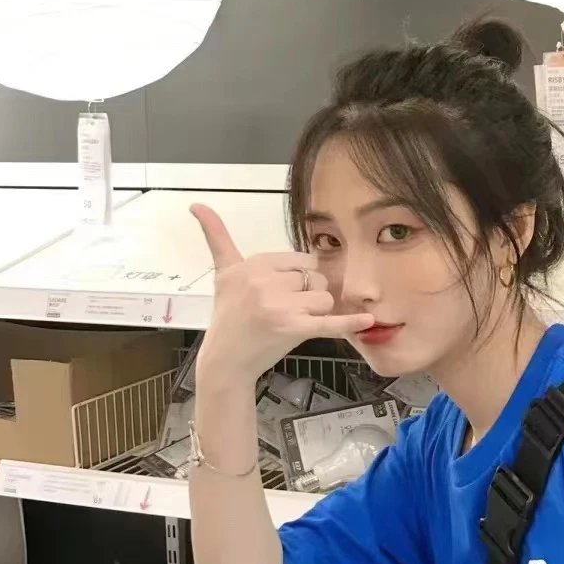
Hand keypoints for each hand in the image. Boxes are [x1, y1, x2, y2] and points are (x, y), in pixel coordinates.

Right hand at [190, 204, 374, 381]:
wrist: (225, 360)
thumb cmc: (228, 315)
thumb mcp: (223, 272)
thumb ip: (216, 235)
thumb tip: (196, 204)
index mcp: (254, 263)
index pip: (302, 260)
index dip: (300, 278)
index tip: (282, 292)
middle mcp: (265, 281)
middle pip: (315, 278)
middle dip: (308, 294)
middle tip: (284, 311)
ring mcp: (279, 306)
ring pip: (323, 298)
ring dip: (316, 312)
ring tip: (291, 323)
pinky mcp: (292, 329)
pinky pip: (329, 321)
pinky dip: (349, 323)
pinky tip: (367, 321)